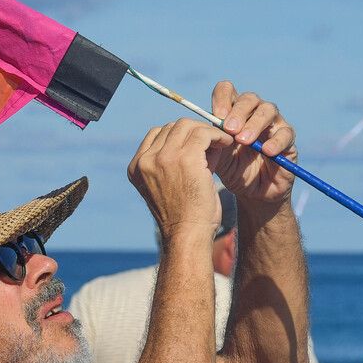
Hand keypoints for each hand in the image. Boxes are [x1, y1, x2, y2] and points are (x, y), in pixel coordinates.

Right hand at [127, 119, 227, 239]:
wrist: (187, 237)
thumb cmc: (185, 217)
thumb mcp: (171, 185)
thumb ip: (179, 160)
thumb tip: (203, 136)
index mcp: (136, 167)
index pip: (157, 134)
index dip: (180, 135)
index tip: (199, 144)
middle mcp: (145, 160)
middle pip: (172, 127)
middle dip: (195, 131)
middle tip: (214, 141)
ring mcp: (163, 158)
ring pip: (187, 126)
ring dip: (207, 131)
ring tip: (222, 142)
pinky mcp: (185, 158)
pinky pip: (202, 133)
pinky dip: (217, 135)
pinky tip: (226, 143)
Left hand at [207, 81, 295, 207]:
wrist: (253, 193)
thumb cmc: (233, 170)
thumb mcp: (217, 156)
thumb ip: (211, 142)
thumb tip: (202, 129)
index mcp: (233, 111)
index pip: (228, 90)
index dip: (222, 98)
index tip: (217, 116)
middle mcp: (254, 112)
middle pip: (249, 98)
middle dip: (238, 112)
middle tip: (229, 130)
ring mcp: (273, 123)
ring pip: (268, 110)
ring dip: (255, 123)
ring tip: (244, 141)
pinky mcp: (288, 139)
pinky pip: (286, 133)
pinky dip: (276, 141)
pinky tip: (266, 151)